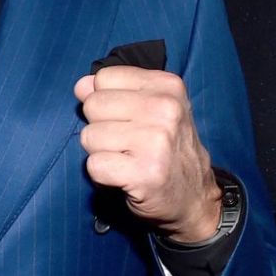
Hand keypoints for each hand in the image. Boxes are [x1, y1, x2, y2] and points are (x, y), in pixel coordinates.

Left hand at [75, 66, 221, 240]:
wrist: (193, 197)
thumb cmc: (166, 150)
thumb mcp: (151, 110)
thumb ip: (114, 92)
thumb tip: (81, 86)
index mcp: (167, 87)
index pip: (104, 77)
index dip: (106, 101)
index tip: (127, 119)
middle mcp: (165, 109)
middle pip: (93, 105)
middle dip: (100, 127)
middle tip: (126, 144)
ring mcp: (156, 141)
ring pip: (89, 136)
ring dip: (100, 153)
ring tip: (126, 160)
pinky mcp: (144, 172)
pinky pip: (94, 165)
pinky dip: (102, 175)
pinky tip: (124, 176)